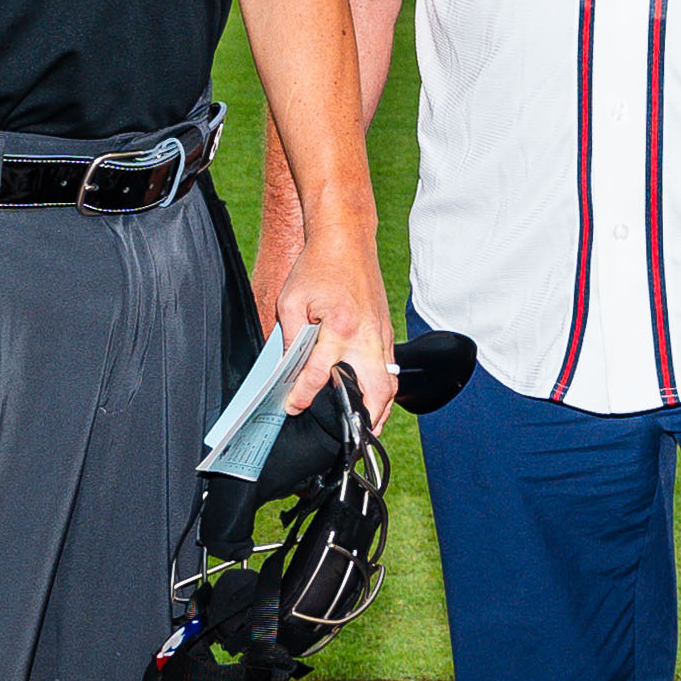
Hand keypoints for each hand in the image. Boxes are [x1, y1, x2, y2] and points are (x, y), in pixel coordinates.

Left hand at [269, 235, 399, 433]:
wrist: (347, 242)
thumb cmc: (318, 267)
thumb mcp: (291, 301)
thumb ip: (291, 338)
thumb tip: (290, 368)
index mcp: (340, 328)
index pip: (320, 374)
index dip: (303, 395)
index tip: (293, 407)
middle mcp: (366, 336)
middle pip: (374, 390)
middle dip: (364, 418)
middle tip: (351, 438)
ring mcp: (381, 335)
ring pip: (389, 384)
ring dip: (380, 410)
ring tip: (367, 429)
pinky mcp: (386, 332)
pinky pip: (390, 369)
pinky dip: (383, 390)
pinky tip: (372, 400)